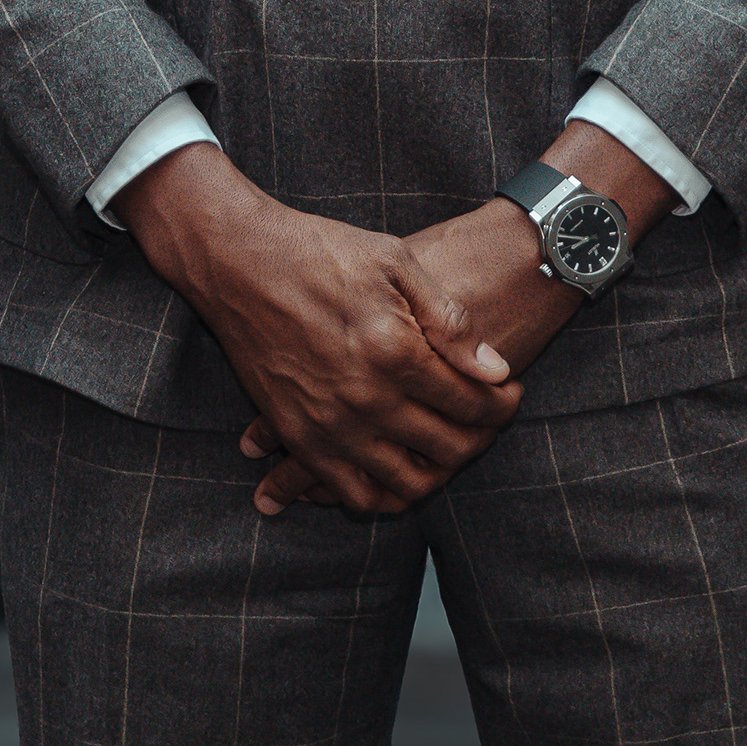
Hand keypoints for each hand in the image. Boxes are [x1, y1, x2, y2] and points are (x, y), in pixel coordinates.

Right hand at [114, 142, 519, 517]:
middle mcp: (365, 398)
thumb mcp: (395, 262)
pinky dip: (384, 494)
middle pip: (448, 448)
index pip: (473, 402)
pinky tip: (396, 469)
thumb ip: (449, 320)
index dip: (503, 403)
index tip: (510, 393)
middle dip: (481, 438)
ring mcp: (329, 424)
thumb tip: (496, 371)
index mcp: (395, 351)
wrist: (237, 260)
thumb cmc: (320, 250)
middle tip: (486, 421)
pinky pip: (353, 493)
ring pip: (407, 483)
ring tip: (445, 446)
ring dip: (438, 472)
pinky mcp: (297, 435)